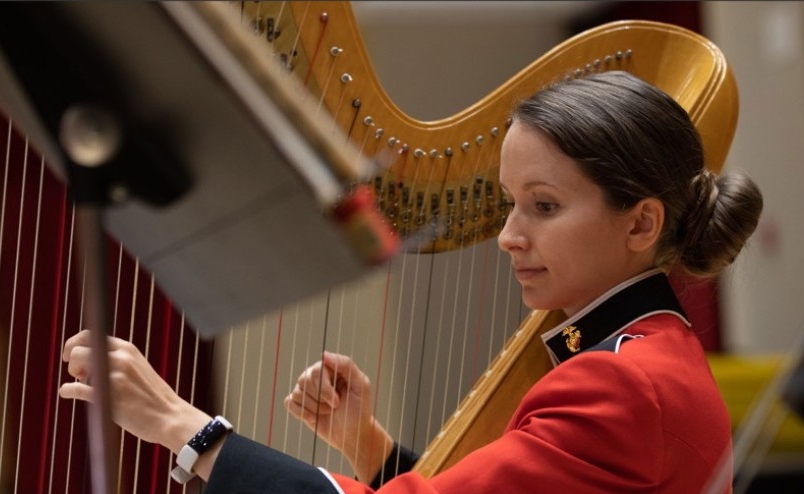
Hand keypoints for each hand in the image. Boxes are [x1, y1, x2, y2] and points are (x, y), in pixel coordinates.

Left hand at [59, 330, 213, 468]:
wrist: (169, 417)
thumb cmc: (153, 396)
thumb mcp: (138, 368)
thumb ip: (118, 360)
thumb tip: (88, 363)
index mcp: (128, 349)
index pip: (91, 334)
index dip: (74, 343)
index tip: (70, 355)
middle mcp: (121, 358)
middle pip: (79, 349)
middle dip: (72, 361)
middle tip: (79, 374)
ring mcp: (114, 376)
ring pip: (76, 364)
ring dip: (73, 376)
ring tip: (84, 386)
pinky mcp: (107, 397)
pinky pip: (75, 388)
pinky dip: (66, 390)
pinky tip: (66, 393)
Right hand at [284, 351, 393, 482]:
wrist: (352, 434)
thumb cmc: (359, 409)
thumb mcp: (360, 385)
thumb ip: (345, 365)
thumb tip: (323, 354)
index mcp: (331, 369)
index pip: (317, 369)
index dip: (324, 388)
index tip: (337, 401)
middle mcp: (316, 377)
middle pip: (304, 380)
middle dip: (320, 398)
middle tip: (334, 406)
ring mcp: (306, 390)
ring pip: (297, 393)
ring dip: (314, 408)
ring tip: (327, 412)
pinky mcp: (299, 405)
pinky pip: (289, 402)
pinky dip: (301, 412)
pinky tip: (313, 418)